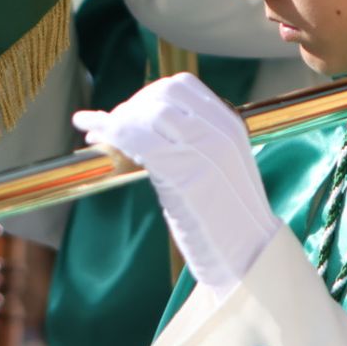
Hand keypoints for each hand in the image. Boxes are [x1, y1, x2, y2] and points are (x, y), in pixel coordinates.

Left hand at [72, 73, 279, 291]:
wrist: (250, 259)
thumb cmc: (227, 222)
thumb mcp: (217, 170)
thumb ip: (190, 144)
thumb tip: (139, 130)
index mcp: (230, 126)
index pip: (181, 86)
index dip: (146, 95)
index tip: (126, 112)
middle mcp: (220, 131)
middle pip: (161, 95)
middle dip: (128, 106)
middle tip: (106, 128)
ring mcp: (204, 150)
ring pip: (148, 114)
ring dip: (115, 121)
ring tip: (96, 136)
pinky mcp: (185, 173)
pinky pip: (138, 140)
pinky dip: (111, 135)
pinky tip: (96, 140)